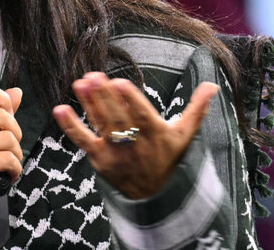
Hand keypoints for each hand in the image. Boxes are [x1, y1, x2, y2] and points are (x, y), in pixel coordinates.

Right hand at [0, 81, 23, 180]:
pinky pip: (8, 159)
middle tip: (7, 145)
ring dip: (15, 153)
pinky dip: (15, 169)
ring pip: (8, 138)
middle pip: (2, 116)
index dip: (2, 99)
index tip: (5, 113)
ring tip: (6, 161)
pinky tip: (6, 173)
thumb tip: (16, 93)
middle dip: (14, 132)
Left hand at [53, 72, 217, 198]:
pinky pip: (83, 141)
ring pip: (101, 126)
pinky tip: (60, 109)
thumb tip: (212, 85)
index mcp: (157, 135)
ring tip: (80, 83)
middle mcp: (135, 145)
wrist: (156, 197)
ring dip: (89, 104)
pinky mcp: (99, 159)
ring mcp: (115, 152)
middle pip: (118, 118)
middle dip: (105, 97)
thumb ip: (197, 109)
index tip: (120, 82)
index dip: (131, 101)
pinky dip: (71, 126)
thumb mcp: (185, 135)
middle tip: (94, 76)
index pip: (142, 116)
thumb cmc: (170, 158)